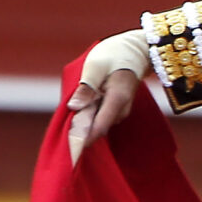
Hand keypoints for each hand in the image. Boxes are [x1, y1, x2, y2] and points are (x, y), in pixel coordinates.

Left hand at [67, 30, 153, 162]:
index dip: (83, 139)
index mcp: (117, 99)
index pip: (99, 127)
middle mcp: (121, 109)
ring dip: (83, 122)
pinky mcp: (116, 109)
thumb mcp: (95, 66)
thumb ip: (86, 88)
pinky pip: (99, 117)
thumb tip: (73, 108)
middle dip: (80, 131)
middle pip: (97, 128)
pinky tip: (81, 108)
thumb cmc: (115, 54)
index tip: (69, 151)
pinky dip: (88, 116)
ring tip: (72, 114)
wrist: (137, 49)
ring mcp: (120, 110)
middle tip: (64, 131)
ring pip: (97, 123)